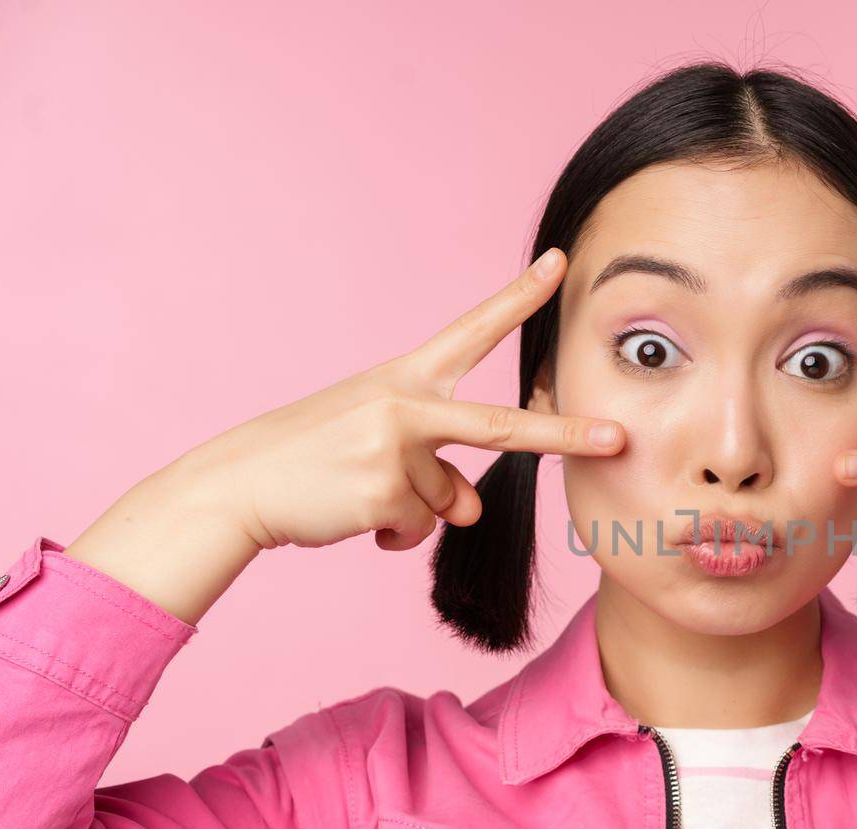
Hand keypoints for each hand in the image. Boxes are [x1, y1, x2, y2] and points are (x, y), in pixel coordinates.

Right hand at [170, 248, 626, 553]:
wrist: (239, 486)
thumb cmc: (315, 460)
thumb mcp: (383, 450)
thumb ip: (439, 472)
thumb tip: (471, 509)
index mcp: (405, 379)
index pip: (473, 331)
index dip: (519, 298)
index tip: (561, 264)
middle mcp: (406, 404)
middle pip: (501, 425)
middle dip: (564, 435)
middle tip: (616, 438)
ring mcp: (396, 447)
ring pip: (445, 502)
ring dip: (412, 512)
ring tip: (358, 492)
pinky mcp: (383, 491)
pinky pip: (418, 528)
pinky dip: (392, 536)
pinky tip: (351, 514)